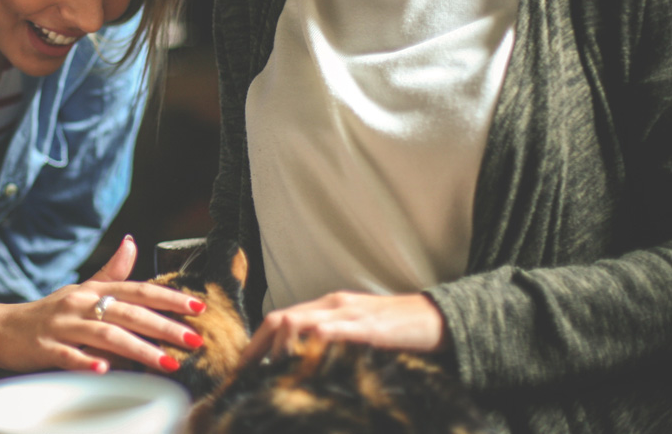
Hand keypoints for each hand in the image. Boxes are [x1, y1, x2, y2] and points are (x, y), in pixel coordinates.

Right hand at [0, 236, 206, 373]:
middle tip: (194, 340)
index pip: (138, 291)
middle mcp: (81, 304)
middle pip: (128, 313)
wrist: (0, 328)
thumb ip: (110, 272)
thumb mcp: (81, 289)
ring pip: (105, 335)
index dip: (169, 298)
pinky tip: (104, 372)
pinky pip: (68, 356)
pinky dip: (86, 362)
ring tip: (167, 363)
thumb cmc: (49, 312)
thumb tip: (133, 243)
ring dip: (139, 349)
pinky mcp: (44, 348)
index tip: (199, 307)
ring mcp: (62, 326)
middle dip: (164, 327)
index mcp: (93, 291)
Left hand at [241, 291, 447, 364]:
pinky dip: (310, 347)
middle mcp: (332, 304)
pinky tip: (301, 365)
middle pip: (281, 319)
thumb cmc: (397, 330)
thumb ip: (331, 342)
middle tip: (243, 374)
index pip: (280, 319)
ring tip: (268, 374)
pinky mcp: (367, 328)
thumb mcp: (356, 332)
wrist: (437, 319)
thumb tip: (302, 366)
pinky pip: (331, 333)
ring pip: (299, 322)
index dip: (257, 342)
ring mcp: (348, 314)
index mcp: (327, 305)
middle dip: (257, 347)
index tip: (242, 367)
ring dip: (278, 349)